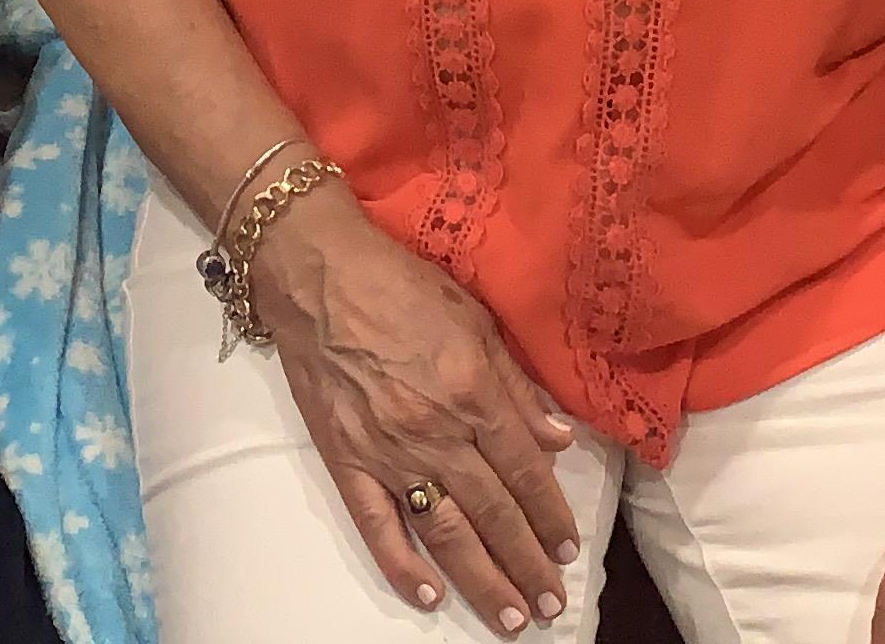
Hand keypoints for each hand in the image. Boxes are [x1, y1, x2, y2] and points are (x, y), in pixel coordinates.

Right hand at [250, 193, 579, 632]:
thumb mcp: (475, 320)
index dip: (551, 515)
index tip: (569, 549)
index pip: (524, 471)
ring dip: (482, 580)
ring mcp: (387, 452)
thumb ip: (517, 386)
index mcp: (472, 392)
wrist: (315, 275)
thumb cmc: (400, 284)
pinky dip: (400, 565)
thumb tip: (557, 440)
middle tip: (552, 604)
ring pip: (444, 531)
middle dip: (528, 563)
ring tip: (512, 617)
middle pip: (493, 512)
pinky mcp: (344, 461)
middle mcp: (435, 432)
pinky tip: (429, 597)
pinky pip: (375, 524)